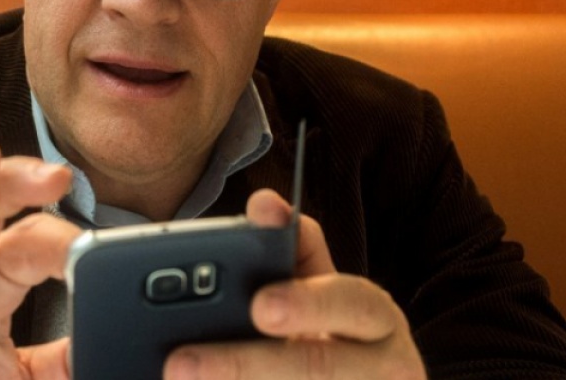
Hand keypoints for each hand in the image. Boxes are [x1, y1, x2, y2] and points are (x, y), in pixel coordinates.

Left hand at [164, 189, 426, 379]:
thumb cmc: (331, 335)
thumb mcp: (319, 292)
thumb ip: (290, 250)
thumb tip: (264, 203)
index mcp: (374, 317)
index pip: (348, 301)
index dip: (305, 303)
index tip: (258, 305)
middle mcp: (385, 366)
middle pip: (317, 367)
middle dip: (245, 365)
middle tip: (180, 364)